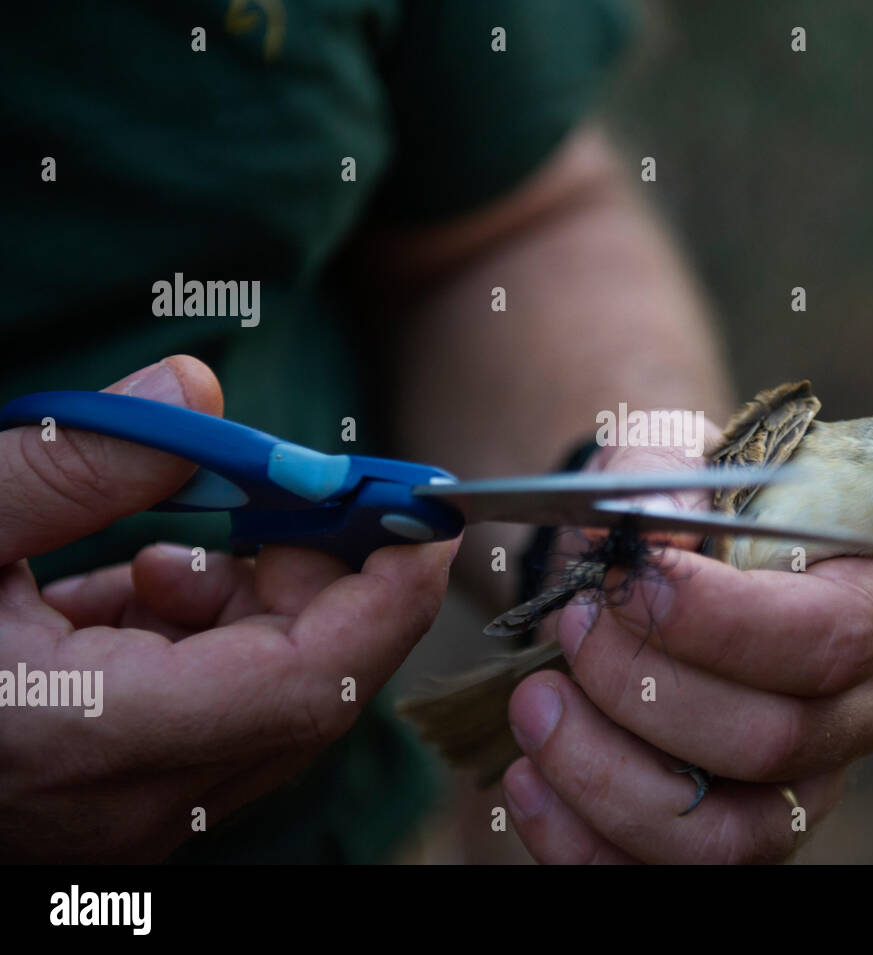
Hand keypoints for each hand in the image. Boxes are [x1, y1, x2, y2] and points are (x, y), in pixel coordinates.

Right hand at [0, 357, 456, 860]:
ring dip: (257, 605)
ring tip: (169, 552)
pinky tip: (138, 591)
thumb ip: (73, 464)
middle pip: (306, 690)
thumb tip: (198, 391)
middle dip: (323, 579)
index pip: (311, 680)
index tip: (423, 512)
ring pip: (267, 703)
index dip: (386, 592)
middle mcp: (132, 802)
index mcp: (92, 737)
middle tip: (291, 498)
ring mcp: (127, 814)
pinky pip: (217, 715)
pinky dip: (210, 638)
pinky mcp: (115, 799)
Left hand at [499, 424, 872, 862]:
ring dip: (608, 773)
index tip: (628, 580)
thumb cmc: (684, 514)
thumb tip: (657, 528)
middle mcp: (856, 712)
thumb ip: (667, 480)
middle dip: (648, 686)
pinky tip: (528, 777)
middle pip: (773, 740)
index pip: (830, 636)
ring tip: (536, 702)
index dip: (723, 621)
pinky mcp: (732, 841)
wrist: (655, 571)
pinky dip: (582, 840)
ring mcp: (800, 791)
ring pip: (728, 836)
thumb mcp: (675, 462)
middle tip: (575, 625)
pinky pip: (666, 879)